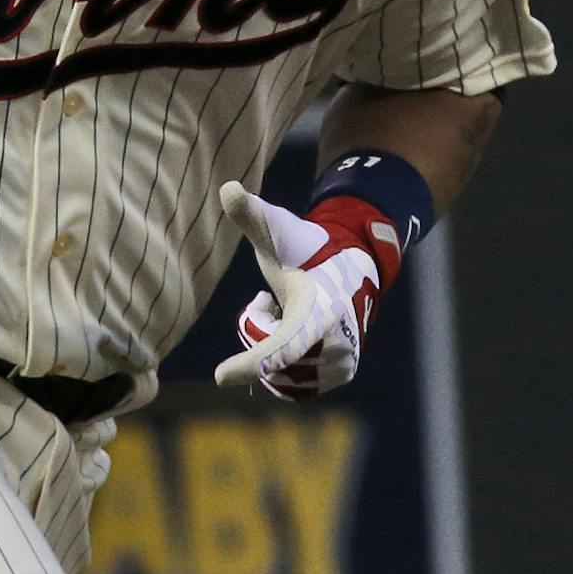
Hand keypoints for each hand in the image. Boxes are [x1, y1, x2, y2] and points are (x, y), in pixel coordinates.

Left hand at [211, 181, 399, 399]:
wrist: (352, 268)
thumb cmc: (308, 249)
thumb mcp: (278, 231)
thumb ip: (251, 215)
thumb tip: (227, 187)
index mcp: (320, 312)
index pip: (282, 343)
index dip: (253, 361)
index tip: (219, 378)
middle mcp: (337, 345)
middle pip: (265, 355)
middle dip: (259, 328)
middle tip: (277, 301)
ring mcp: (339, 365)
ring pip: (273, 373)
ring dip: (270, 344)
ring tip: (290, 315)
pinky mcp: (337, 378)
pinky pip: (283, 386)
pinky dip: (280, 363)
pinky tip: (293, 335)